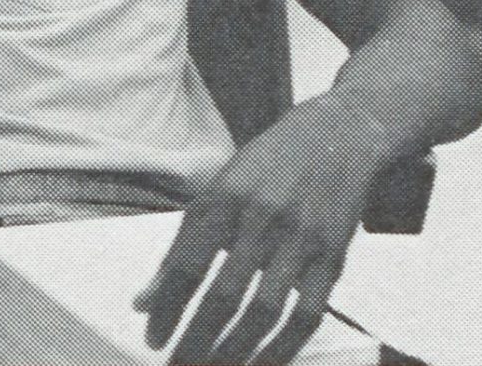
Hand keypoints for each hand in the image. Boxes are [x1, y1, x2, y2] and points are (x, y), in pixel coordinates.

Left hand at [134, 92, 395, 364]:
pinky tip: (261, 364)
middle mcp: (259, 218)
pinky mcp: (332, 259)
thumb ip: (183, 244)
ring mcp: (300, 240)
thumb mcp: (218, 189)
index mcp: (222, 198)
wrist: (336, 138)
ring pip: (263, 311)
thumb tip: (145, 300)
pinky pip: (306, 315)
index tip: (152, 338)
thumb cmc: (266, 166)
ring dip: (235, 351)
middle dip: (196, 339)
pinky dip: (282, 348)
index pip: (187, 264)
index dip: (168, 308)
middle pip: (222, 295)